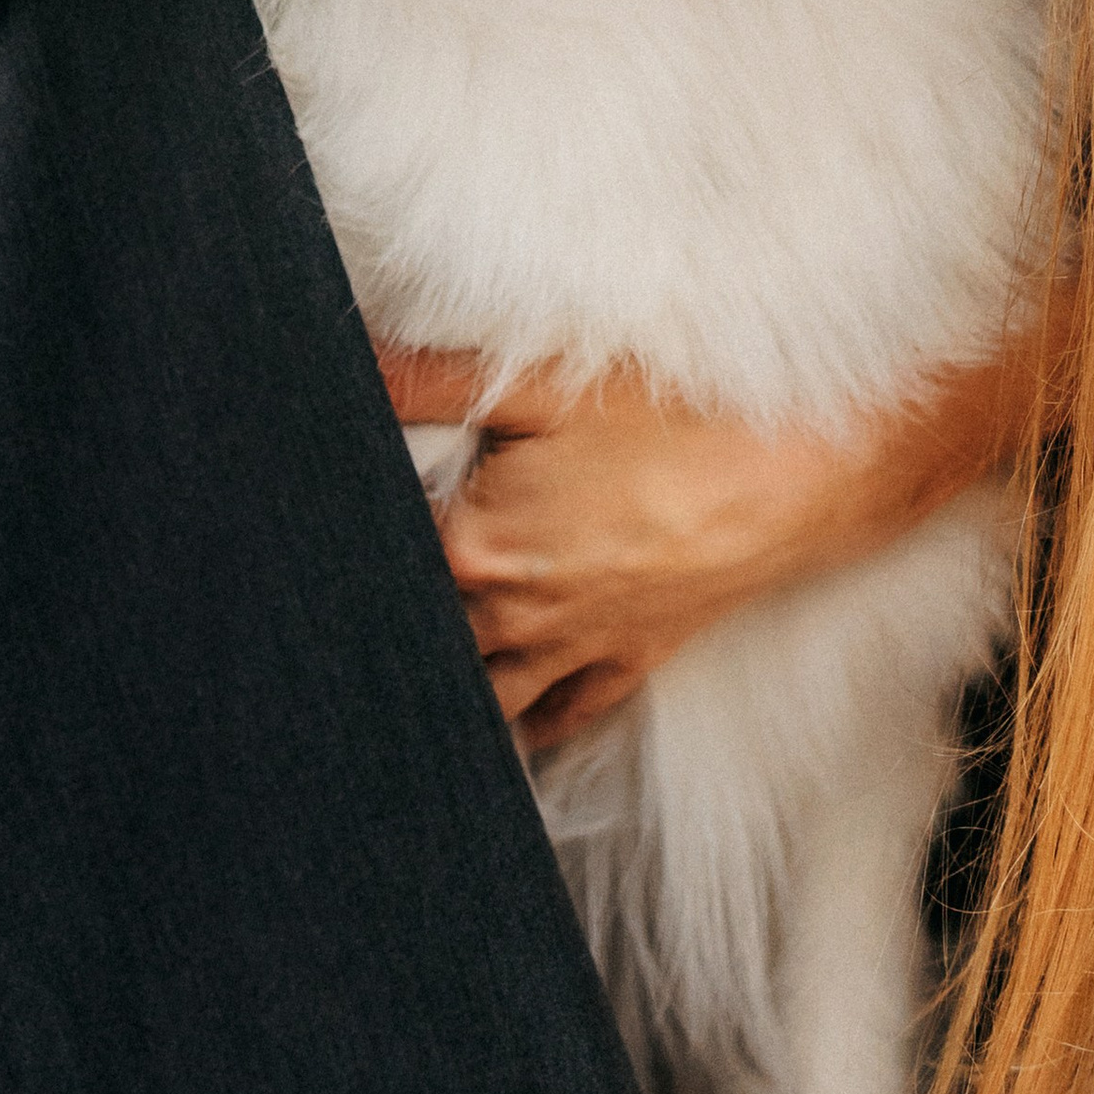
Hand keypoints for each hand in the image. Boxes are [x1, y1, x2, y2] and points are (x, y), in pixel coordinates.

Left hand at [378, 309, 1063, 751]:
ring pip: (479, 700)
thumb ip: (426, 377)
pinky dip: (520, 728)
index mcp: (478, 551)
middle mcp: (517, 619)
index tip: (283, 563)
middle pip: (414, 650)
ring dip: (437, 694)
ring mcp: (576, 649)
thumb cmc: (681, 416)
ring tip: (381, 702)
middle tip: (312, 645)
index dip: (329, 562)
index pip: (375, 576)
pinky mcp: (632, 657)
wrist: (810, 471)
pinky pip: (559, 716)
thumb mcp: (545, 380)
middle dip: (373, 636)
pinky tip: (489, 735)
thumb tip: (332, 358)